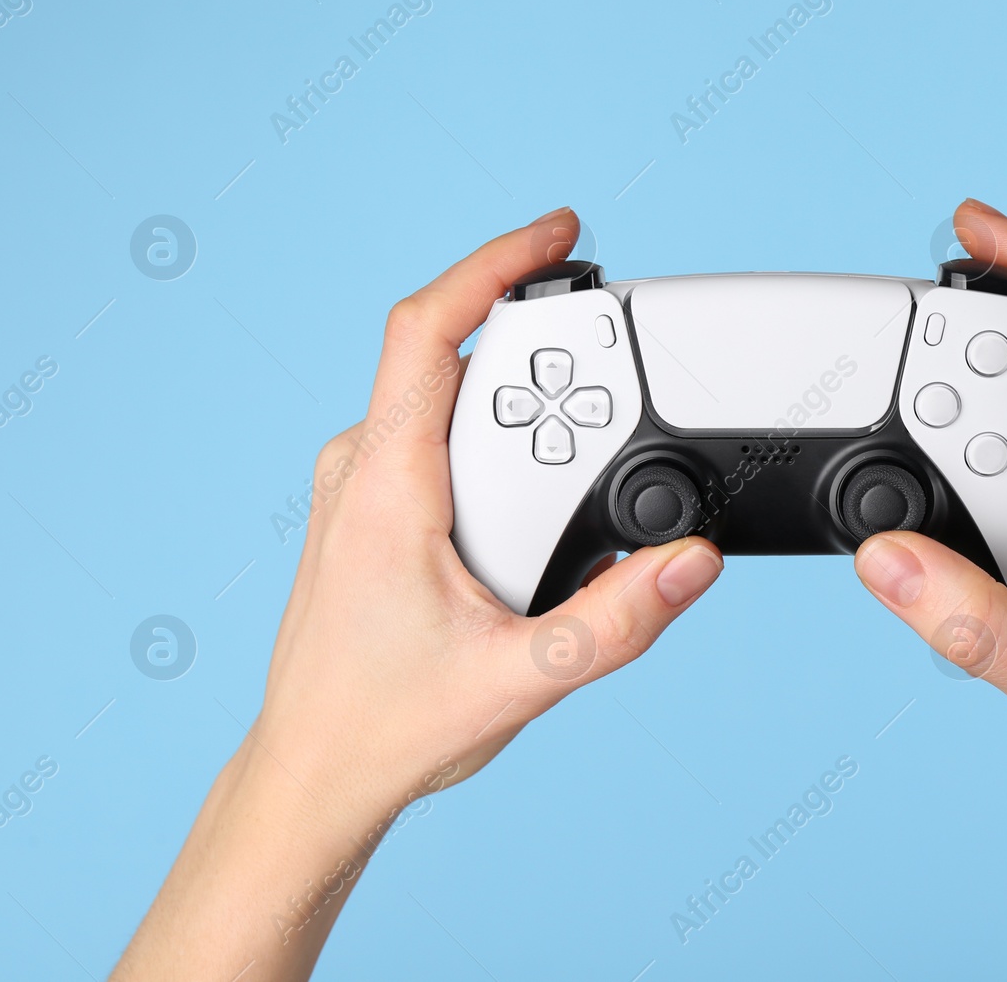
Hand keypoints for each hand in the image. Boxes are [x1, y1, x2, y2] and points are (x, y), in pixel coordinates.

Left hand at [115, 209, 723, 980]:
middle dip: (545, 348)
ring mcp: (363, 485)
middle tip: (619, 368)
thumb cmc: (386, 727)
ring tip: (591, 437)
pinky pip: (441, 434)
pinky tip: (545, 482)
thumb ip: (615, 622)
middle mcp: (363, 468)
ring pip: (451, 397)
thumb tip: (690, 562)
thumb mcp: (519, 682)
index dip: (494, 265)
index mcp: (386, 485)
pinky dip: (502, 434)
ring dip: (525, 398)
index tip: (558, 233)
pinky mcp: (374, 507)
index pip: (428, 331)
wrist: (316, 774)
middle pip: (460, 357)